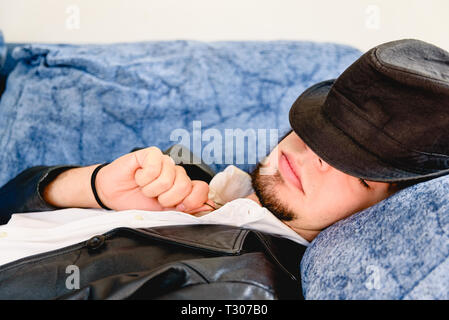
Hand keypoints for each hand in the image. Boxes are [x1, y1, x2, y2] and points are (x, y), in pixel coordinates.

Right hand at [95, 146, 209, 211]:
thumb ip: (184, 210)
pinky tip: (138, 177)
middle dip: (166, 198)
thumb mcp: (162, 212)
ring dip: (151, 189)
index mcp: (183, 187)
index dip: (191, 201)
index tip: (177, 207)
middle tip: (155, 198)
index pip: (202, 189)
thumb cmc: (136, 201)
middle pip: (184, 186)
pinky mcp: (152, 154)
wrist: (112, 194)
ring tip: (144, 187)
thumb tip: (207, 208)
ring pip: (168, 178)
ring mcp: (166, 162)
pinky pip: (155, 168)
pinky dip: (143, 178)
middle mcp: (177, 173)